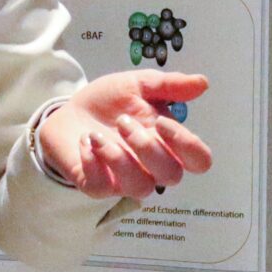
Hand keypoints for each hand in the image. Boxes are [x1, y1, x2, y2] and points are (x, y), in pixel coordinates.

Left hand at [39, 72, 213, 199]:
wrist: (69, 110)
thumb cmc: (109, 102)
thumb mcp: (138, 85)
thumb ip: (169, 85)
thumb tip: (202, 82)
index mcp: (167, 144)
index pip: (199, 160)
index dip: (188, 146)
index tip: (161, 123)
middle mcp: (151, 167)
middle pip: (172, 176)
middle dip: (148, 147)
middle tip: (122, 121)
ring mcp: (124, 180)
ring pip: (141, 188)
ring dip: (119, 158)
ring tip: (98, 134)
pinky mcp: (96, 186)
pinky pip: (101, 188)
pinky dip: (93, 162)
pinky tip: (85, 142)